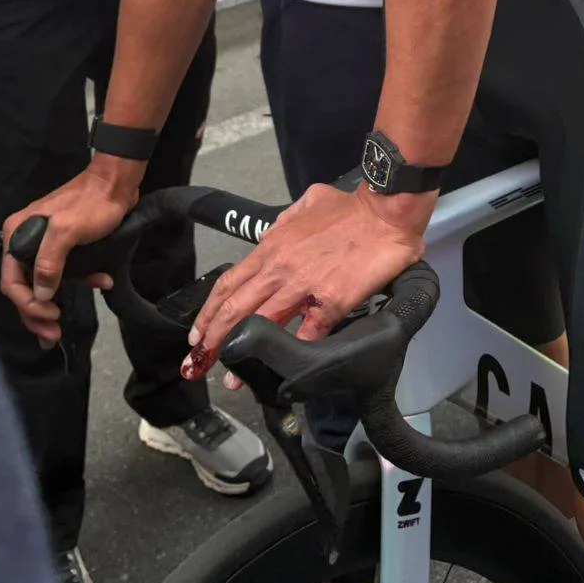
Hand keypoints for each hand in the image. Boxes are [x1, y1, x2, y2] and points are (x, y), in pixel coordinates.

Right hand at [0, 167, 138, 345]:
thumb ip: (49, 261)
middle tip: (52, 334)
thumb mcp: (68, 230)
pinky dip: (81, 281)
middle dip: (37, 313)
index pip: (12, 280)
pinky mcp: (64, 246)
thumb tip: (40, 294)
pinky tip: (100, 283)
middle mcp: (25, 239)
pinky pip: (64, 272)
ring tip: (60, 329)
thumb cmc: (92, 204)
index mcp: (17, 233)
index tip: (52, 315)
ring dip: (52, 305)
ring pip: (42, 284)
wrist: (117, 183)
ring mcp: (44, 244)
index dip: (28, 304)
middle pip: (24, 287)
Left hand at [186, 183, 426, 371]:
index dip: (209, 312)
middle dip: (213, 339)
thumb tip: (275, 234)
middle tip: (201, 361)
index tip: (198, 333)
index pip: (228, 283)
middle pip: (235, 308)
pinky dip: (293, 353)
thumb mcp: (306, 204)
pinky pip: (307, 334)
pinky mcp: (331, 301)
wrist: (385, 212)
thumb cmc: (350, 206)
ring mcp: (304, 286)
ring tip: (234, 378)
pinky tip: (284, 371)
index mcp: (272, 246)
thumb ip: (285, 222)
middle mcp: (280, 268)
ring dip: (243, 353)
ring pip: (262, 324)